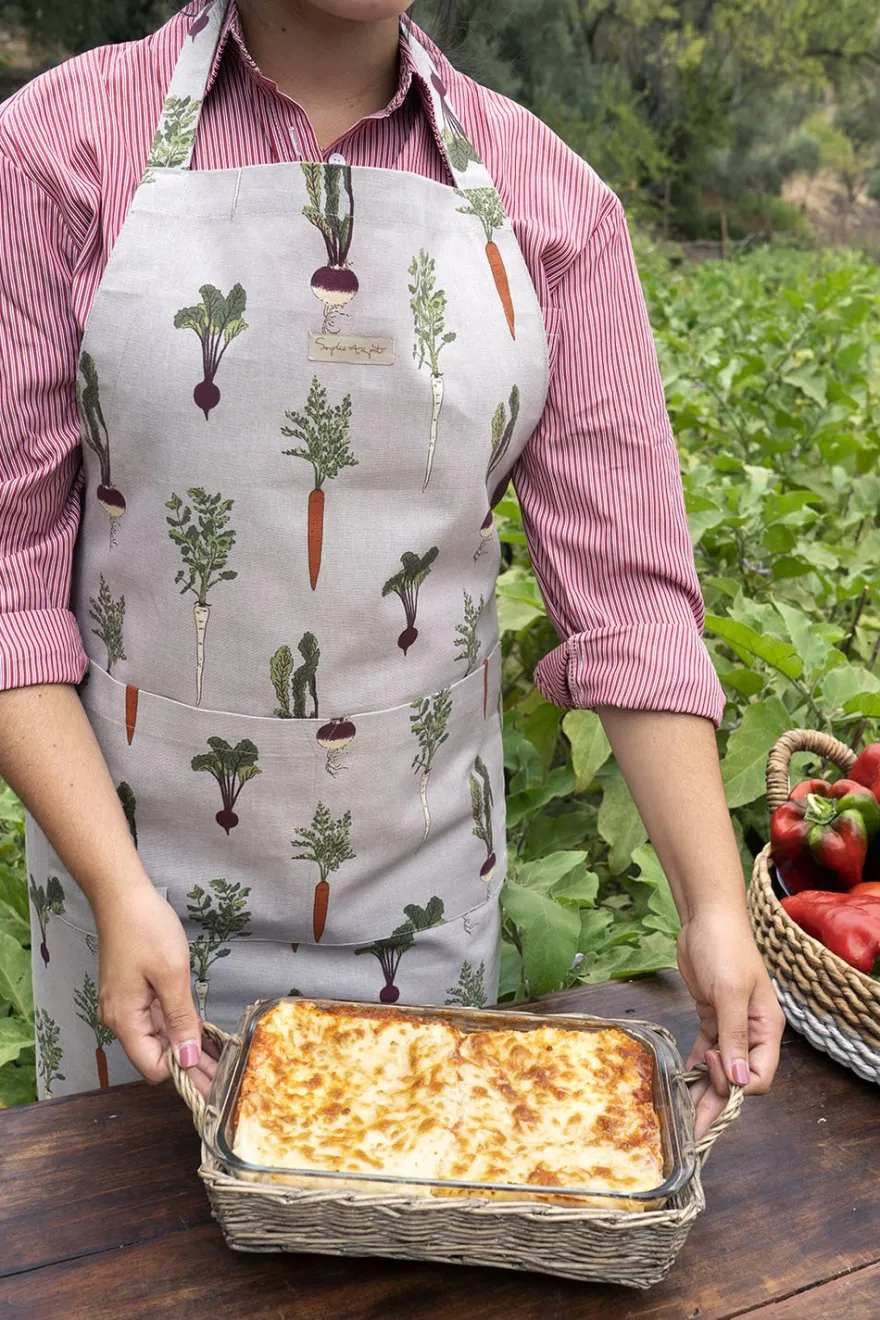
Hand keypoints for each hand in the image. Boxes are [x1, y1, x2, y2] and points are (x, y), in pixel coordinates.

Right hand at [95, 882, 216, 1096]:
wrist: (122, 896)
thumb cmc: (146, 929)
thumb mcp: (172, 975)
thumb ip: (181, 1020)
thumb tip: (188, 1059)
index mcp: (125, 1019)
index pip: (153, 1067)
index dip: (184, 1073)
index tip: (216, 1078)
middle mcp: (120, 1018)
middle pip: (156, 1056)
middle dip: (190, 1065)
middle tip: (227, 1076)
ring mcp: (125, 1006)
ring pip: (157, 1038)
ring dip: (185, 1047)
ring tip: (221, 1058)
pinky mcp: (132, 993)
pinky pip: (156, 1019)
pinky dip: (177, 1027)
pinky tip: (201, 1032)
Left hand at [676, 906, 784, 1139]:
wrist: (706, 918)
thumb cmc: (724, 949)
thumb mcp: (731, 992)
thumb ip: (734, 1037)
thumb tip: (739, 1081)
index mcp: (766, 1029)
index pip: (758, 1077)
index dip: (735, 1083)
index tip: (712, 1065)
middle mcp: (751, 1033)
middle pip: (737, 1080)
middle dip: (715, 1104)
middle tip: (690, 1130)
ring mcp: (730, 1026)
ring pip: (719, 1070)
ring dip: (702, 1092)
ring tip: (682, 1120)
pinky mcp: (710, 1018)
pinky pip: (705, 1052)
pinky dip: (695, 1069)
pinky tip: (681, 1085)